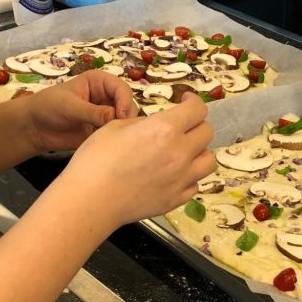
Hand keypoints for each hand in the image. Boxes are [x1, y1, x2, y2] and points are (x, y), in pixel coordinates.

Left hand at [22, 71, 137, 153]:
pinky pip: (117, 136)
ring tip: (112, 139)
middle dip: (127, 118)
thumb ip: (93, 112)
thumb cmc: (48, 107)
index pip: (122, 89)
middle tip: (118, 131)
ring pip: (126, 122)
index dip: (125, 101)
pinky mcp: (103, 132)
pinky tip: (110, 146)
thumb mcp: (70, 106)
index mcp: (99, 83)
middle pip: (128, 106)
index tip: (121, 117)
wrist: (35, 128)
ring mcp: (106, 116)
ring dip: (123, 130)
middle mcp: (107, 98)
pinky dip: (117, 141)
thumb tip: (116, 117)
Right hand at [61, 93, 215, 229]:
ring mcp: (182, 179)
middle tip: (182, 127)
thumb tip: (153, 125)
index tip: (186, 101)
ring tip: (184, 152)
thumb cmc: (95, 160)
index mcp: (165, 129)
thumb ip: (143, 124)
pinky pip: (195, 184)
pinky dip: (189, 177)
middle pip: (207, 132)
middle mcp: (180, 153)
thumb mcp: (115, 127)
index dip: (193, 101)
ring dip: (199, 152)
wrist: (91, 200)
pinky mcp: (178, 199)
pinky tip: (174, 175)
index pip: (197, 109)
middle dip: (196, 125)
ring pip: (209, 160)